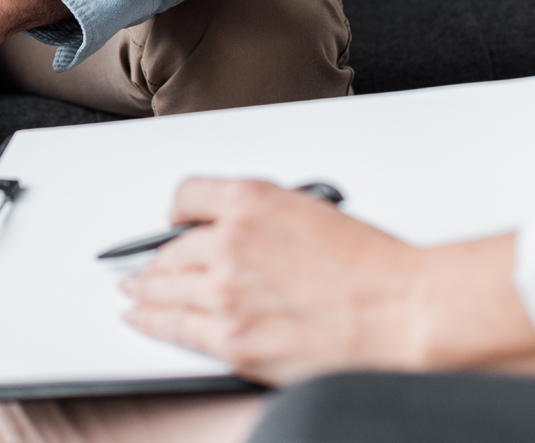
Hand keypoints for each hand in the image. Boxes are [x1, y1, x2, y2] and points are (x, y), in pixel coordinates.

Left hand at [121, 179, 534, 385]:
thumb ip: (263, 217)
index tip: (172, 218)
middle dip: (156, 258)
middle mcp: (230, 242)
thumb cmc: (373, 265)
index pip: (187, 195)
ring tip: (133, 290)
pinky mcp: (233, 339)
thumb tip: (235, 231)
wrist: (400, 310)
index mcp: (252, 201)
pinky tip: (140, 317)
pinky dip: (149, 320)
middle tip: (146, 264)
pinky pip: (173, 327)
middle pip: (171, 248)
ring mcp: (226, 294)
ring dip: (144, 288)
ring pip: (163, 286)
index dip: (176, 209)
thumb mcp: (311, 210)